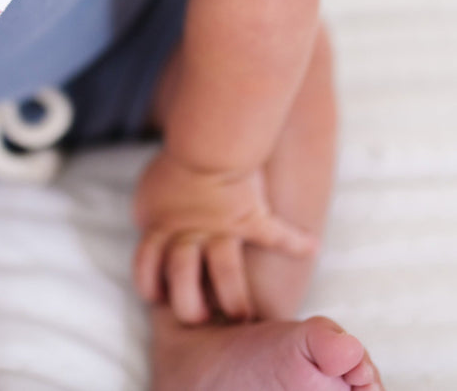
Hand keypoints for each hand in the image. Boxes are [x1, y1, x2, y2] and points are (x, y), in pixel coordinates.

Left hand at [133, 151, 316, 323]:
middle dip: (190, 304)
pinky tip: (311, 248)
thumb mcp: (151, 193)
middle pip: (182, 278)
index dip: (150, 288)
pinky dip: (296, 241)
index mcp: (160, 227)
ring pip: (224, 272)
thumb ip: (152, 216)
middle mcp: (189, 233)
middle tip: (201, 318)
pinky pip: (276, 234)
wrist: (201, 140)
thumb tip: (150, 229)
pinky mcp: (248, 217)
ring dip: (235, 298)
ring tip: (245, 317)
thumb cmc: (174, 165)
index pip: (146, 268)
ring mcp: (220, 229)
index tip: (159, 298)